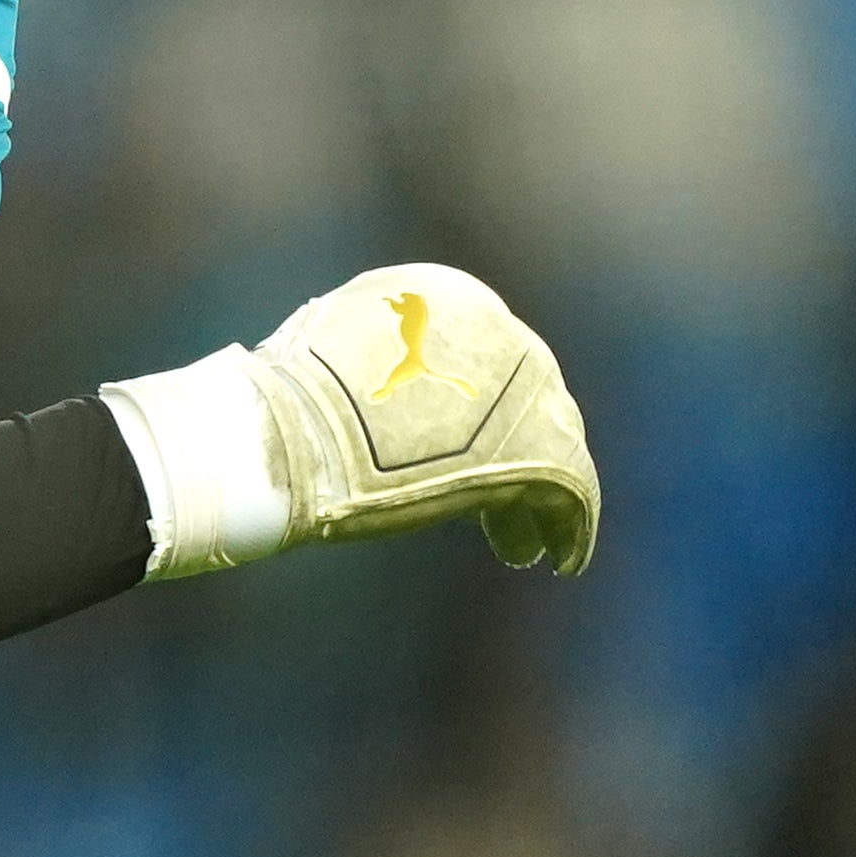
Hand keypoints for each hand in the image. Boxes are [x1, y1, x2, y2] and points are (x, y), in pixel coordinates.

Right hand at [100, 262, 598, 578]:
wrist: (285, 438)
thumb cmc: (281, 405)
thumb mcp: (328, 348)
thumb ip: (375, 355)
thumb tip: (377, 385)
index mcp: (447, 296)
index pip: (490, 355)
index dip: (484, 411)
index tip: (467, 453)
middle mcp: (498, 330)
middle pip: (532, 400)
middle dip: (517, 454)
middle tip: (498, 509)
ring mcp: (520, 389)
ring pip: (557, 445)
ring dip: (538, 499)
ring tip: (517, 548)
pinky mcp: (533, 452)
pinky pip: (574, 491)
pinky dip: (571, 527)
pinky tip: (560, 559)